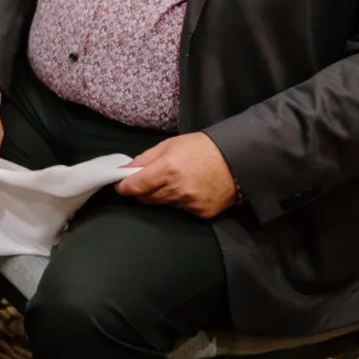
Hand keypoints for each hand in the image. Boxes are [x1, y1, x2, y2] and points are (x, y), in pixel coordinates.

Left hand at [117, 132, 238, 217]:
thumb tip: (124, 171)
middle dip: (142, 191)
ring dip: (162, 196)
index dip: (124, 187)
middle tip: (148, 181)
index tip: (120, 186)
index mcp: (167, 170)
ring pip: (164, 205)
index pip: (135, 187)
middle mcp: (178, 190)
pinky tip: (191, 189)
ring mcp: (191, 204)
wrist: (237, 159)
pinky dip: (181, 202)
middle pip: (147, 198)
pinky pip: (182, 210)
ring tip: (175, 181)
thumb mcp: (168, 145)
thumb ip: (144, 159)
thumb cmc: (201, 148)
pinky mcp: (202, 213)